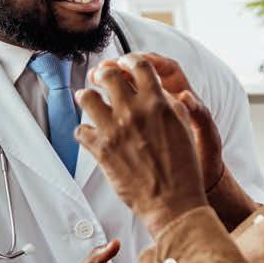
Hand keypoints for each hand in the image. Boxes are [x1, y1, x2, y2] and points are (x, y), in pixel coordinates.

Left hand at [76, 56, 206, 235]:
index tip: (123, 63)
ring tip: (89, 103)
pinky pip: (80, 130)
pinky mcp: (100, 150)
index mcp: (157, 103)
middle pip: (108, 75)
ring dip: (87, 98)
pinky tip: (92, 136)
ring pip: (86, 98)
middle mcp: (133, 111)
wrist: (172, 201)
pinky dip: (85, 132)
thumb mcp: (183, 128)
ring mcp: (114, 130)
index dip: (129, 60)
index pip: (139, 65)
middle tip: (100, 79)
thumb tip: (156, 91)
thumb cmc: (182, 168)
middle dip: (102, 74)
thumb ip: (168, 104)